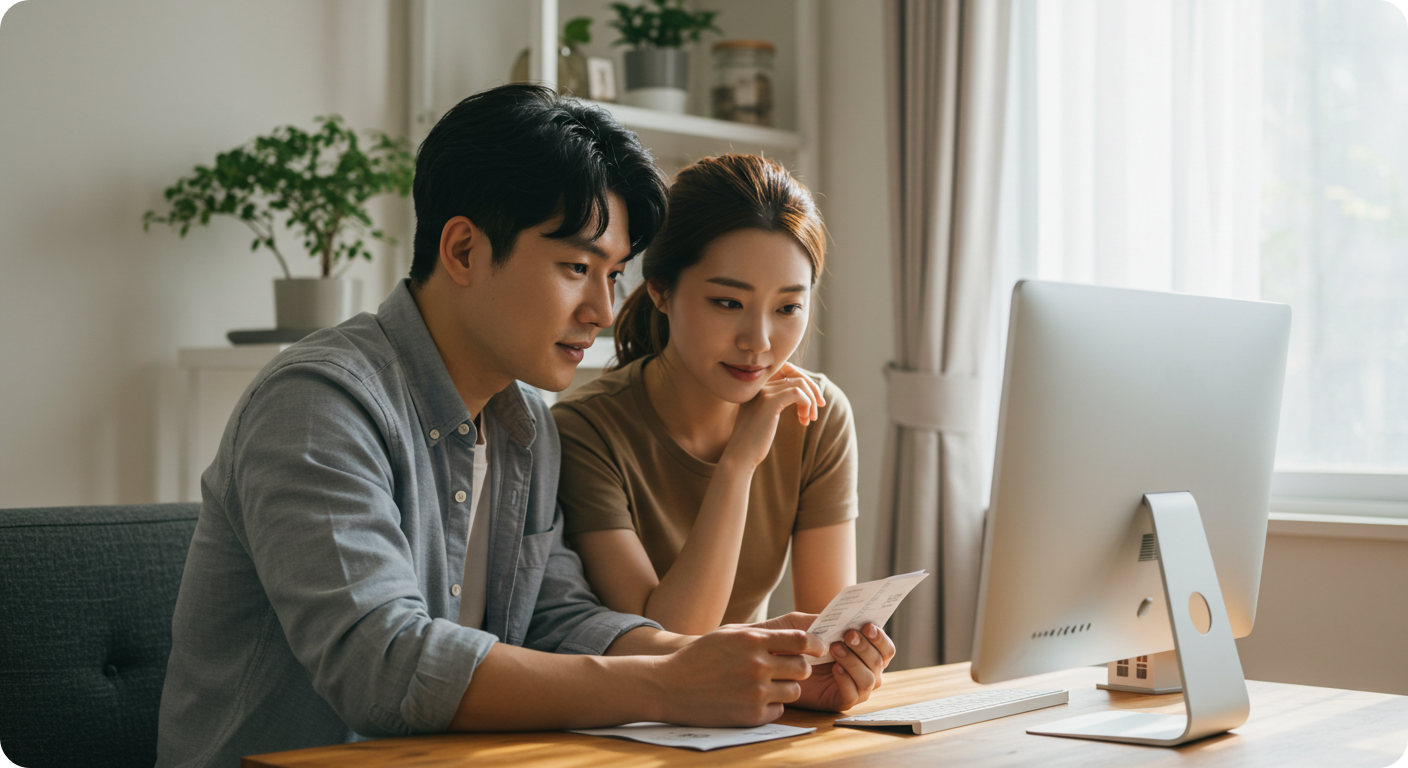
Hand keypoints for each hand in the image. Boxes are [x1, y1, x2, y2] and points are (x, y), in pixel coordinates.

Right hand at [654, 624, 824, 725]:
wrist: (670, 686)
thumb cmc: (699, 657)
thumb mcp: (728, 634)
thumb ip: (761, 634)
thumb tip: (795, 636)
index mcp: (753, 641)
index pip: (801, 640)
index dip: (815, 644)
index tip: (819, 648)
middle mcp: (758, 665)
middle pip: (803, 668)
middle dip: (800, 668)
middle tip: (788, 668)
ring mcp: (756, 692)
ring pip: (794, 690)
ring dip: (786, 687)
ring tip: (767, 685)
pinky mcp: (752, 714)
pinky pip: (779, 710)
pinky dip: (771, 706)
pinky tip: (753, 700)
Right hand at [720, 364, 825, 470]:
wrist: (740, 455)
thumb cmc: (753, 441)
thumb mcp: (764, 416)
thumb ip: (776, 401)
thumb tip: (803, 395)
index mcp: (757, 387)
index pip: (786, 370)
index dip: (803, 381)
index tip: (813, 399)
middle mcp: (758, 385)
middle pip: (795, 375)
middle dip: (812, 390)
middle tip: (819, 407)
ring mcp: (763, 392)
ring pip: (799, 384)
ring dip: (810, 401)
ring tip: (809, 418)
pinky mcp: (769, 402)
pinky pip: (798, 393)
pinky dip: (807, 404)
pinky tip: (803, 420)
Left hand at [792, 623, 895, 711]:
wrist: (768, 659)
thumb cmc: (790, 639)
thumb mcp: (807, 623)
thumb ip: (827, 620)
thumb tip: (850, 617)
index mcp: (862, 650)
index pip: (885, 648)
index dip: (880, 638)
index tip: (867, 625)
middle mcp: (863, 669)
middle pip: (880, 662)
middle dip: (866, 647)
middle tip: (848, 635)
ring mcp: (853, 686)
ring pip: (870, 680)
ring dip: (855, 662)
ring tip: (835, 649)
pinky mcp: (838, 700)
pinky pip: (853, 696)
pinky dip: (848, 681)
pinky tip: (835, 669)